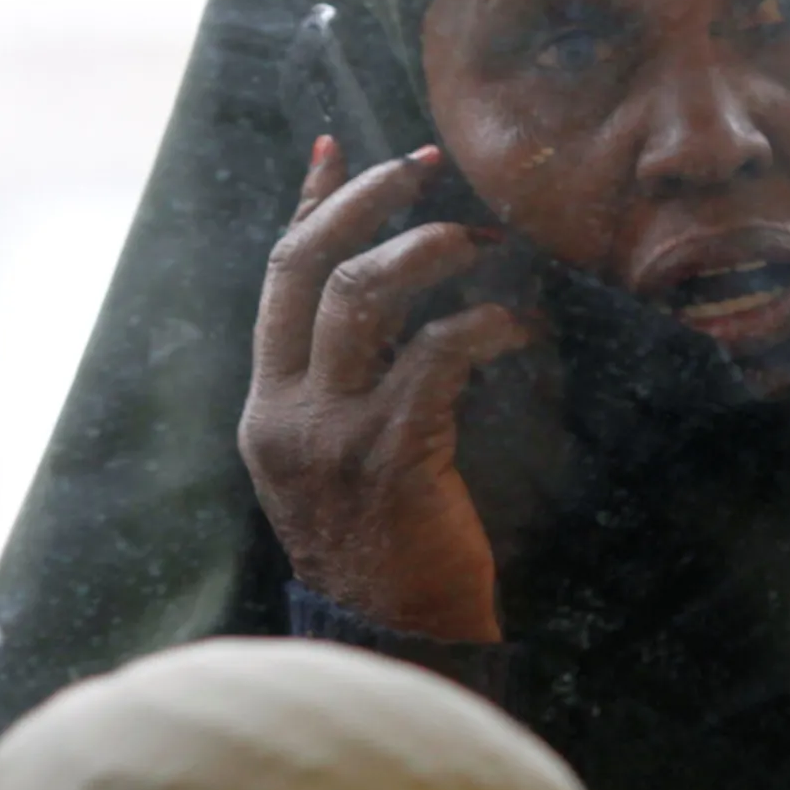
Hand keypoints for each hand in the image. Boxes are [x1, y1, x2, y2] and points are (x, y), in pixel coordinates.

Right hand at [240, 138, 529, 642]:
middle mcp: (284, 414)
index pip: (276, 281)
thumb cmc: (394, 546)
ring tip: (483, 239)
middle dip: (367, 202)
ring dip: (428, 249)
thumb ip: (356, 385)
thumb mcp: (346, 458)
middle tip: (426, 164)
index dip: (308, 208)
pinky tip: (521, 326)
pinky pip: (436, 356)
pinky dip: (484, 324)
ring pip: (361, 296)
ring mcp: (330, 435)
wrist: (398, 641)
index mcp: (268, 409)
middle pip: (307, 269)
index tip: (337, 148)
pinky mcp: (390, 456)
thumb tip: (405, 306)